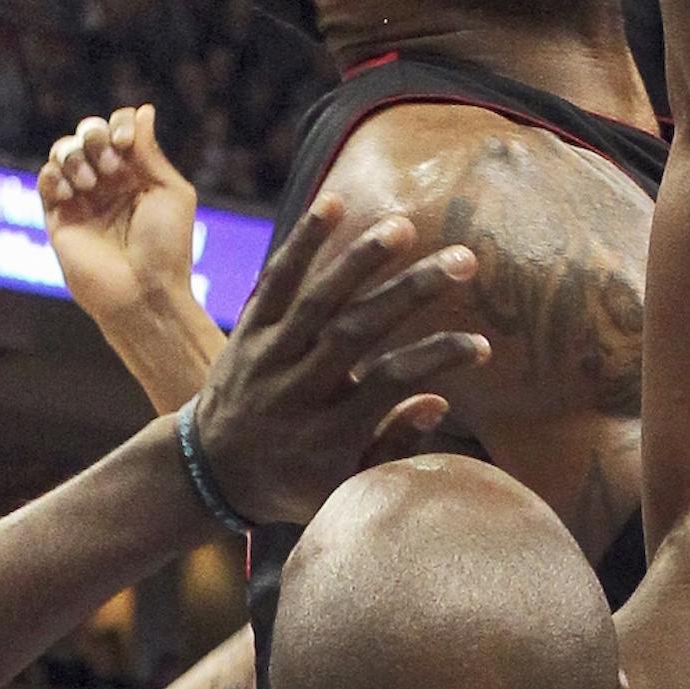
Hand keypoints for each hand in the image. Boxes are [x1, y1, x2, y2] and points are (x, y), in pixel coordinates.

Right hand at [38, 105, 196, 326]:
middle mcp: (109, 184)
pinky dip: (54, 175)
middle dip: (95, 137)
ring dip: (75, 156)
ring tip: (91, 184)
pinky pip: (45, 181)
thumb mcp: (169, 192)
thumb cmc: (166, 247)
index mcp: (139, 175)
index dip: (119, 125)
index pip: (120, 131)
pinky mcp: (58, 219)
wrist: (143, 292)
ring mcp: (82, 200)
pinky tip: (70, 190)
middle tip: (110, 166)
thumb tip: (143, 110)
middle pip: (88, 135)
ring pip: (64, 152)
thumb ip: (149, 152)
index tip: (126, 141)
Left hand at [193, 195, 490, 523]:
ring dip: (359, 259)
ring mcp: (268, 355)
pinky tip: (334, 203)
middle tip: (463, 261)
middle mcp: (296, 388)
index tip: (482, 346)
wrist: (207, 472)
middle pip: (355, 333)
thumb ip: (391, 446)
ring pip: (315, 300)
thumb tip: (438, 400)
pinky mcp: (248, 329)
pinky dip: (302, 243)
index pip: (388, 384)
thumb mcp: (345, 485)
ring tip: (403, 226)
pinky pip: (274, 280)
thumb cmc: (295, 480)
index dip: (435, 360)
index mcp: (327, 431)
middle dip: (410, 294)